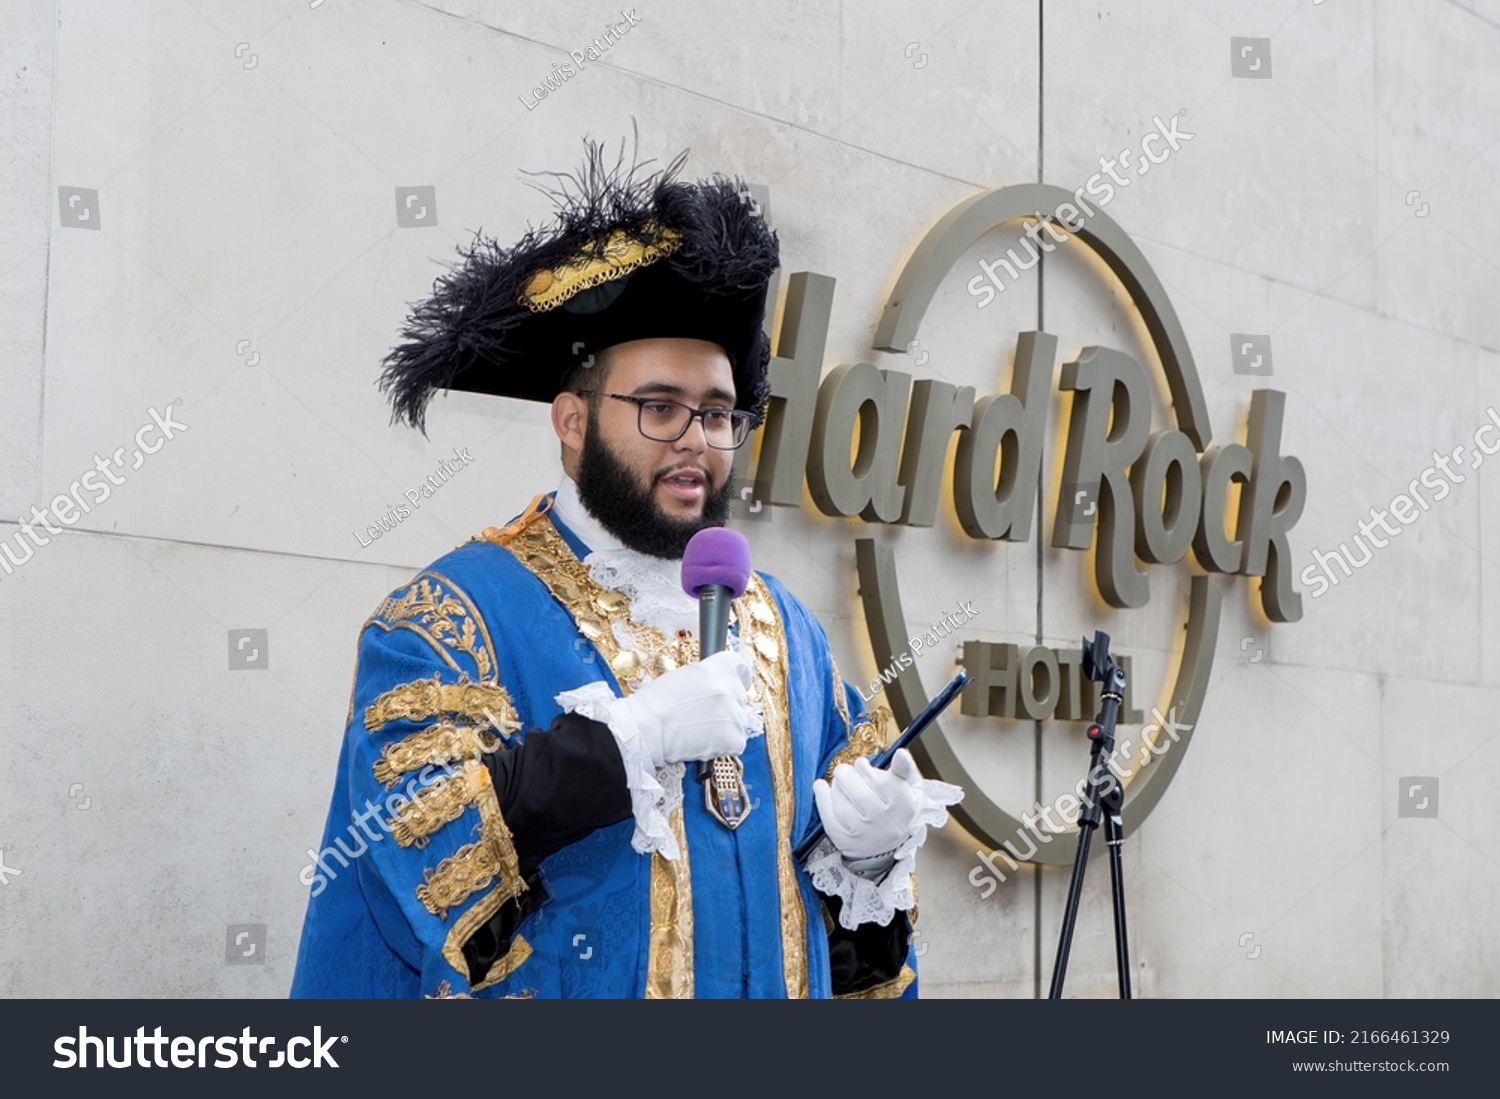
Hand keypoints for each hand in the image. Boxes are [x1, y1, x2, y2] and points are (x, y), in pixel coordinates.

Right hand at [610, 649, 751, 768]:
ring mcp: (735, 713)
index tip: (735, 685)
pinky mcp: (734, 738)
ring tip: (698, 730)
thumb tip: (718, 686)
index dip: (738, 678)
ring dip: (724, 728)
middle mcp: (731, 687)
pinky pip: (736, 743)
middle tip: (702, 716)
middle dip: (725, 707)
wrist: (646, 728)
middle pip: (739, 698)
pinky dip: (723, 746)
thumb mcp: (685, 676)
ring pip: (738, 722)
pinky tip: (703, 743)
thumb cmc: (657, 703)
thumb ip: (708, 677)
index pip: (741, 668)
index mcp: (720, 667)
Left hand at [811, 749, 924, 861]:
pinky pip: (828, 815)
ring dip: (836, 785)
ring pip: (841, 801)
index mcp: (904, 804)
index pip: (883, 782)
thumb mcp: (910, 788)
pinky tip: (821, 787)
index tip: (861, 764)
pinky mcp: (845, 838)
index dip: (866, 769)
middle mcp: (884, 820)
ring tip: (840, 781)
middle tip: (844, 770)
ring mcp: (864, 831)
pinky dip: (822, 797)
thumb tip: (900, 753)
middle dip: (846, 774)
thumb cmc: (897, 807)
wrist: (886, 844)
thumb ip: (906, 769)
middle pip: (859, 792)